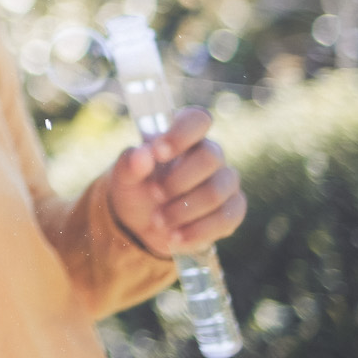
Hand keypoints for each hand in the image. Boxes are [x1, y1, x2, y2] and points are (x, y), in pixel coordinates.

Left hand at [107, 106, 246, 256]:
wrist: (143, 225)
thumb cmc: (137, 190)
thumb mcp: (124, 178)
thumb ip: (130, 164)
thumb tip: (142, 153)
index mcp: (183, 137)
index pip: (198, 119)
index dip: (182, 133)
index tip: (158, 152)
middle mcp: (209, 155)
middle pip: (211, 157)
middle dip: (178, 180)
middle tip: (153, 194)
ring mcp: (225, 182)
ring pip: (218, 191)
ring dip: (184, 210)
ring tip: (157, 221)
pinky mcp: (232, 210)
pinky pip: (227, 218)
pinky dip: (197, 231)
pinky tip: (175, 238)